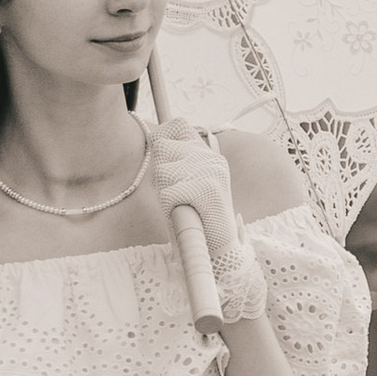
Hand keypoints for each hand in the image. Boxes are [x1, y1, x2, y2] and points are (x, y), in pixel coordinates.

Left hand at [147, 120, 238, 257]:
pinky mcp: (206, 189)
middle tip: (177, 194)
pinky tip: (186, 214)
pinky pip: (167, 193)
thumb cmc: (198, 220)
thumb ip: (175, 163)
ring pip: (162, 171)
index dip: (163, 140)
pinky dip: (170, 208)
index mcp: (209, 155)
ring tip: (183, 205)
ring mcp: (210, 172)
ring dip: (166, 192)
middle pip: (162, 148)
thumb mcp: (188, 185)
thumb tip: (155, 140)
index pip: (178, 126)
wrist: (221, 249)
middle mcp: (211, 158)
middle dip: (161, 174)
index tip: (164, 160)